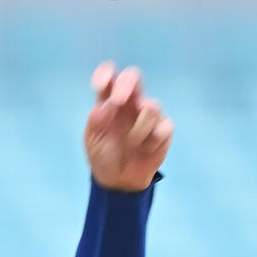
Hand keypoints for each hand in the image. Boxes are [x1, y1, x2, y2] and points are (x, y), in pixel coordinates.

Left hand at [84, 62, 173, 191]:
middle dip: (127, 84)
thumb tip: (107, 103)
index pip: (109, 78)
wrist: (118, 181)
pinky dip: (152, 141)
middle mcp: (130, 102)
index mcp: (110, 102)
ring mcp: (149, 114)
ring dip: (138, 128)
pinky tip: (145, 150)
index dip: (105, 74)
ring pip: (151, 106)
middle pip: (134, 77)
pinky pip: (163, 126)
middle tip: (118, 101)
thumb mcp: (92, 140)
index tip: (98, 86)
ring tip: (132, 144)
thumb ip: (96, 120)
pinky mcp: (164, 129)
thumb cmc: (103, 156)